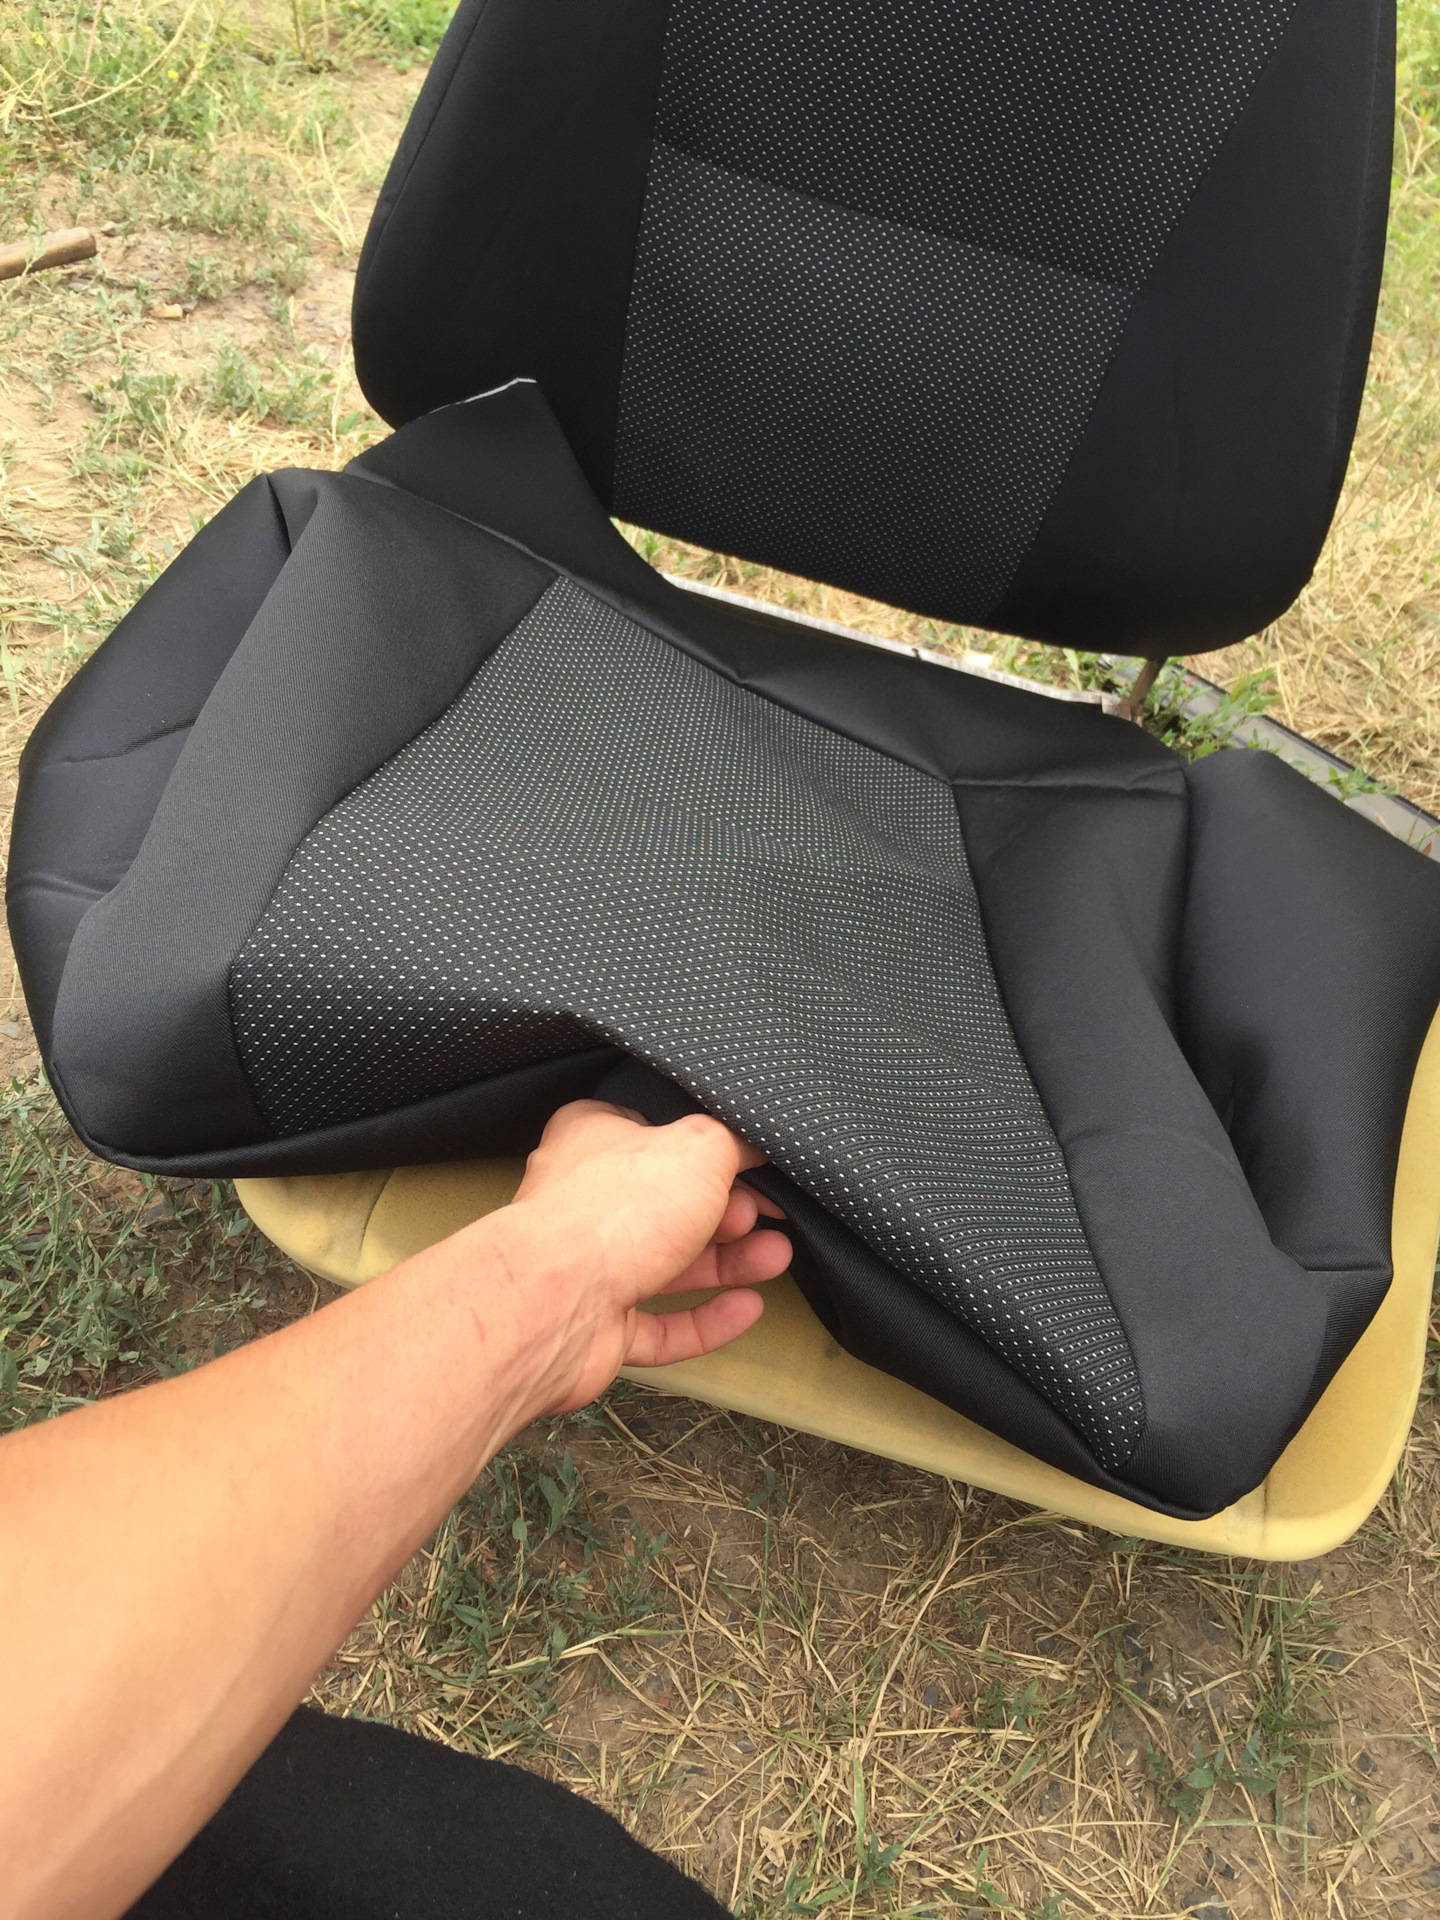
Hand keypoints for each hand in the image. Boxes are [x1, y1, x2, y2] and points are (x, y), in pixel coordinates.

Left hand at [479, 1099, 791, 1416]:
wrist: (554, 1301)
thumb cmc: (614, 1210)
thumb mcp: (700, 1147)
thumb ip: (734, 1142)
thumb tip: (754, 1146)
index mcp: (593, 1139)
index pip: (658, 1135)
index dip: (713, 1151)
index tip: (758, 1165)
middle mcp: (586, 1201)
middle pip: (671, 1205)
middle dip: (729, 1213)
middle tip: (770, 1216)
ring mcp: (589, 1268)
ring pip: (669, 1265)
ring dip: (727, 1263)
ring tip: (776, 1258)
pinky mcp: (598, 1327)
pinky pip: (660, 1325)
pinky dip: (706, 1320)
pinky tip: (747, 1308)